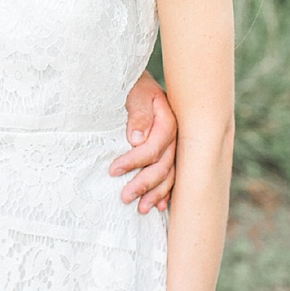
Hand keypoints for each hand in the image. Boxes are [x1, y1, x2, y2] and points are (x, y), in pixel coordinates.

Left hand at [111, 70, 176, 211]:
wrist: (137, 81)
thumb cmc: (131, 86)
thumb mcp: (132, 93)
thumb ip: (137, 114)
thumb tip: (136, 139)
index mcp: (168, 119)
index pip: (155, 146)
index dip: (134, 160)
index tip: (113, 170)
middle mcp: (176, 135)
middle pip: (165, 164)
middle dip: (144, 183)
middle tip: (124, 197)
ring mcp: (175, 145)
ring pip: (171, 173)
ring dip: (156, 193)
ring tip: (141, 209)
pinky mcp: (169, 151)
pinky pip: (172, 175)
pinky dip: (166, 191)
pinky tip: (160, 206)